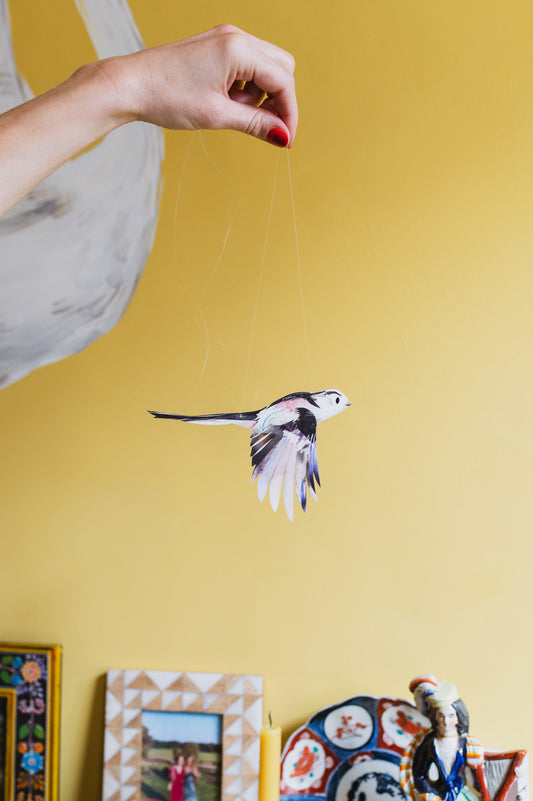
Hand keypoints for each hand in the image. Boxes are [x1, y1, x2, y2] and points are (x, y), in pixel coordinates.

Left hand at [100, 24, 297, 146]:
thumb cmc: (166, 97)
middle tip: (263, 126)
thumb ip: (255, 124)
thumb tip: (282, 136)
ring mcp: (225, 38)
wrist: (130, 85)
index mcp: (238, 48)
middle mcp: (235, 36)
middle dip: (278, 100)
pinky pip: (246, 66)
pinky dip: (244, 87)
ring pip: (265, 67)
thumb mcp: (217, 115)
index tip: (285, 139)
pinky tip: (224, 101)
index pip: (283, 81)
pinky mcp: (215, 46)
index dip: (289, 113)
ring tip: (231, 111)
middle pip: (281, 68)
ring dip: (259, 95)